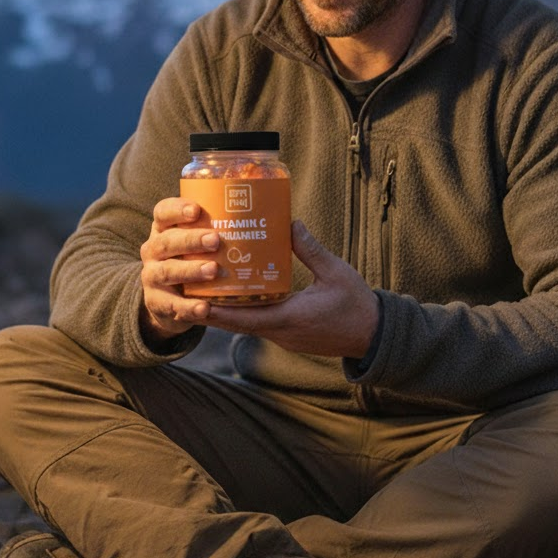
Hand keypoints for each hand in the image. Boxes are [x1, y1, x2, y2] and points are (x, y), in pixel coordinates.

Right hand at [139, 197, 220, 345]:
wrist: (171, 301)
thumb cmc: (195, 260)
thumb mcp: (202, 242)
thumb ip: (231, 230)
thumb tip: (288, 223)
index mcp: (164, 229)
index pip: (163, 212)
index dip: (176, 209)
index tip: (197, 210)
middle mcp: (153, 250)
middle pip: (166, 241)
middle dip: (190, 240)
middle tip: (215, 240)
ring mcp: (152, 277)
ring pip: (167, 272)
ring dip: (190, 270)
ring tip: (213, 270)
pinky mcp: (158, 303)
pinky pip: (172, 305)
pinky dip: (188, 307)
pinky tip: (205, 308)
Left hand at [204, 220, 379, 358]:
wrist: (374, 335)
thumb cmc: (357, 304)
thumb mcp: (336, 272)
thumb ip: (311, 249)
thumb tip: (290, 222)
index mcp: (288, 318)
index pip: (243, 319)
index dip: (215, 312)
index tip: (192, 301)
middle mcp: (279, 331)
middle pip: (233, 324)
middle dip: (208, 311)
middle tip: (183, 293)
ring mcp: (281, 335)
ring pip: (242, 325)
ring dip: (221, 312)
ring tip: (198, 292)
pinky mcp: (285, 333)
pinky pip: (255, 323)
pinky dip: (239, 312)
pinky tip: (230, 295)